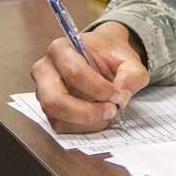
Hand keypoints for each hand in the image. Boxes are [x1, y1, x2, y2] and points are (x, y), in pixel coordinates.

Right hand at [31, 21, 149, 132]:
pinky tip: (98, 115)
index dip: (98, 89)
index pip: (74, 73)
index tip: (117, 95)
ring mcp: (43, 91)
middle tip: (111, 111)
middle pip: (55, 100)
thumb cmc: (110, 54)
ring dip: (86, 121)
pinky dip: (83, 126)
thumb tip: (121, 98)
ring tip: (107, 112)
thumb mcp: (129, 60)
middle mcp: (45, 70)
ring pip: (57, 117)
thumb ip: (131, 76)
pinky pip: (61, 125)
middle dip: (86, 112)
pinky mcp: (49, 108)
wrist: (103, 55)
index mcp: (61, 49)